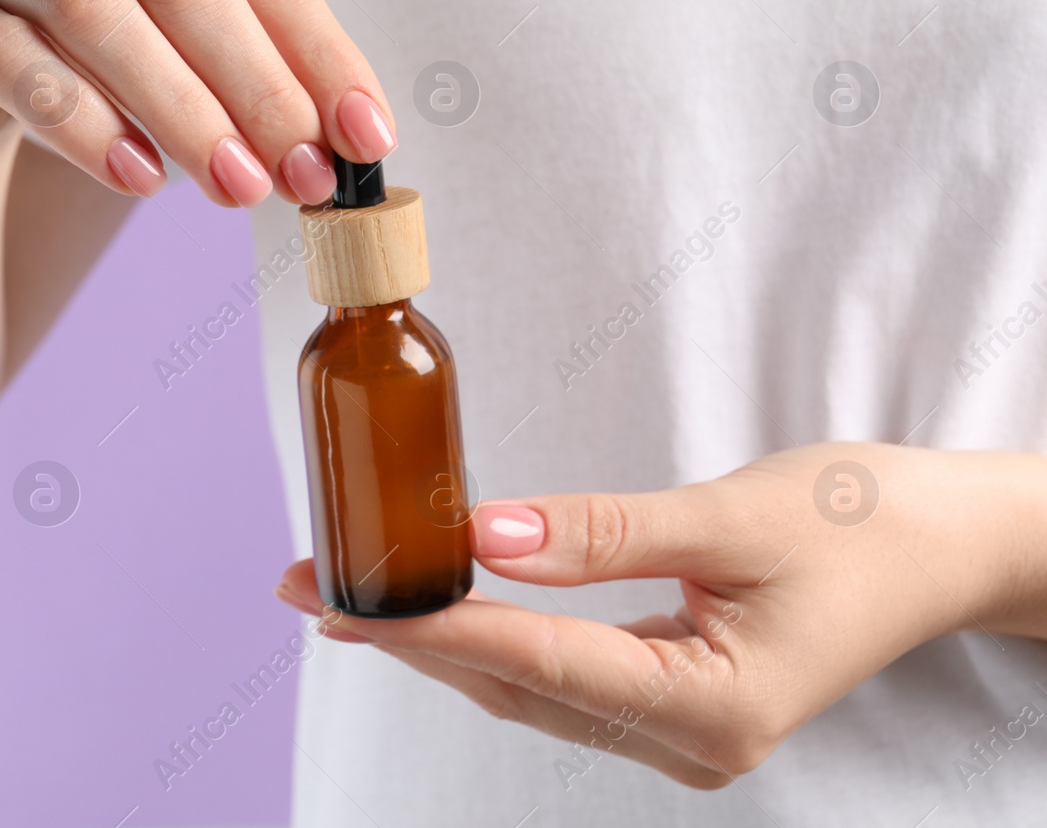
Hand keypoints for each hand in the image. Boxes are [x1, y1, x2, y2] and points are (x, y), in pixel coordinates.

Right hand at [0, 0, 396, 205]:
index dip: (319, 52)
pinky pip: (14, 64)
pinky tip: (139, 178)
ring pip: (97, 12)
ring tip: (235, 187)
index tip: (367, 139)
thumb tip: (348, 146)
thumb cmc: (86, 48)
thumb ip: (253, 68)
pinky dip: (84, 125)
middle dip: (257, 87)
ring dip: (180, 109)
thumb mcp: (175, 38)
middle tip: (303, 176)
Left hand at [275, 442, 1046, 788]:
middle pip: (518, 687)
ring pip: (532, 690)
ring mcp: (684, 733)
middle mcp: (693, 742)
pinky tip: (443, 609)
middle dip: (412, 637)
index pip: (536, 665)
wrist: (946, 546)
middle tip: (312, 587)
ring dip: (442, 642)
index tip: (342, 604)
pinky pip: (563, 679)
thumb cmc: (864, 522)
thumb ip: (603, 532)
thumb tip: (485, 536)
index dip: (432, 631)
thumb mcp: (733, 515)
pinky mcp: (677, 704)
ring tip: (354, 594)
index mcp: (714, 706)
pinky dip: (495, 642)